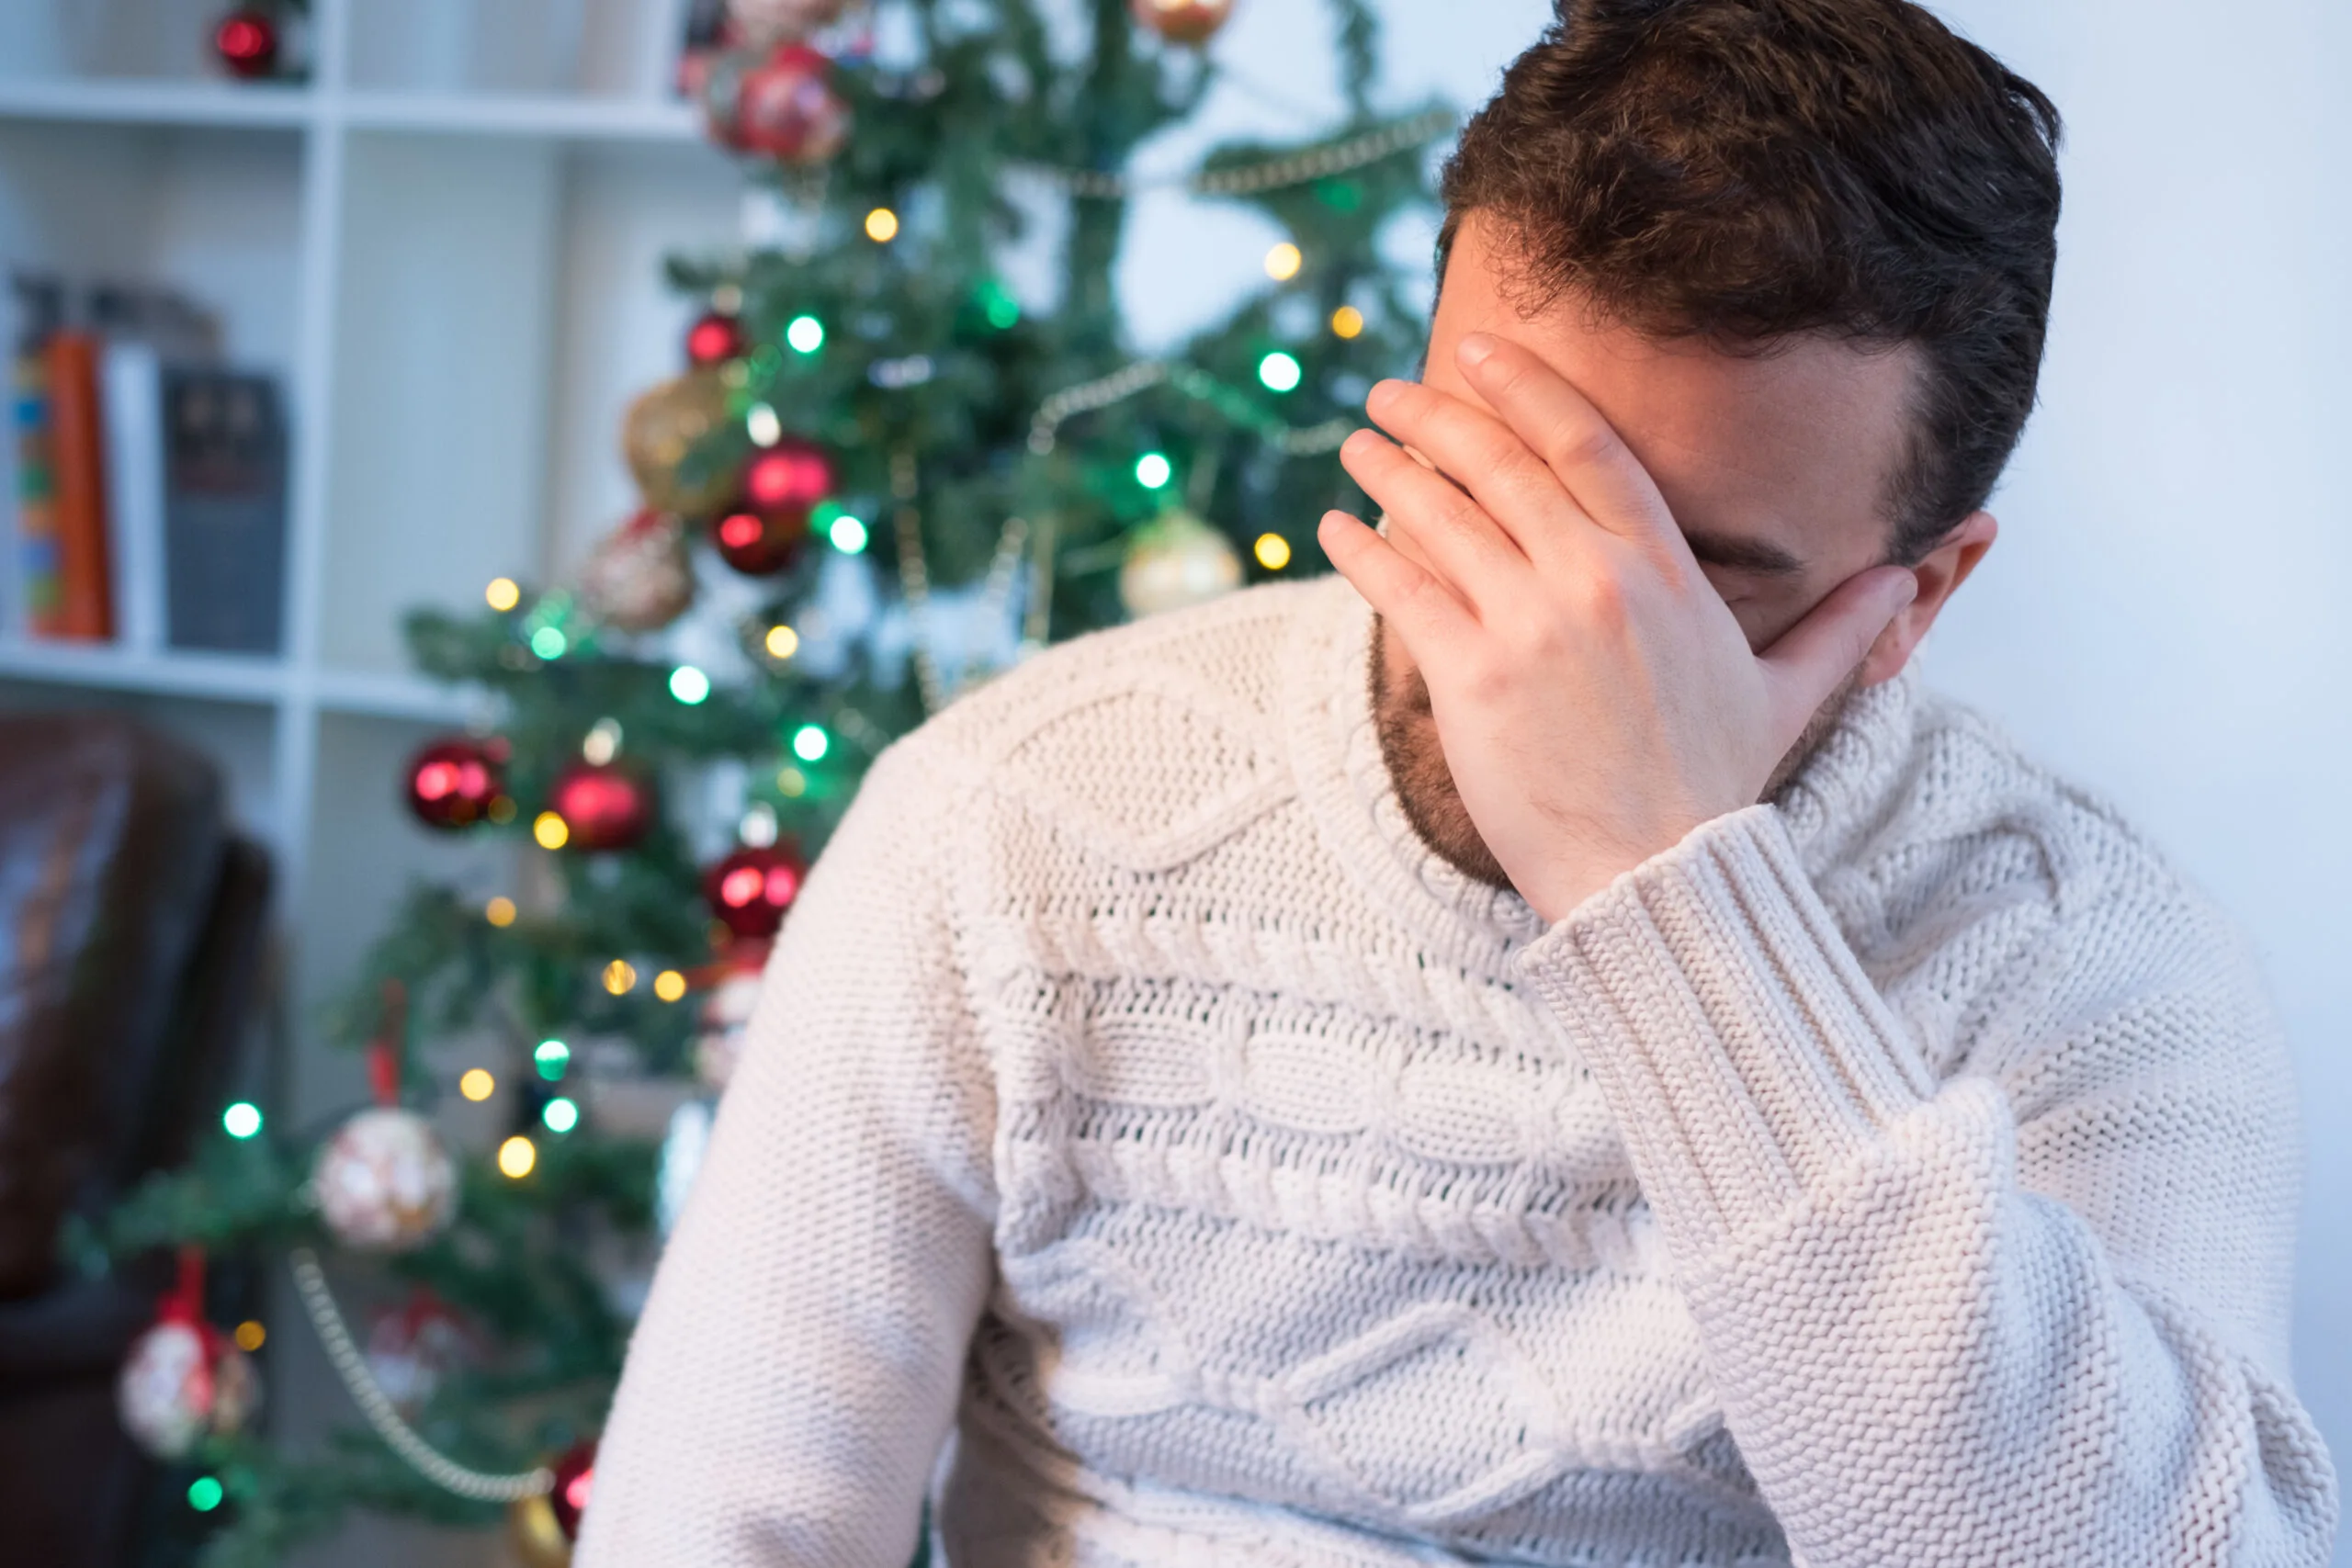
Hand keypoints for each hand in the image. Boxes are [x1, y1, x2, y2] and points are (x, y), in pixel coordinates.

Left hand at [1319, 333, 1916, 922]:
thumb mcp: (1787, 696)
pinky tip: (1337, 527)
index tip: (1477, 352)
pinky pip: (1402, 589)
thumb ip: (1840, 627)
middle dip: (1437, 416)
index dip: (1524, 387)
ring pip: (1442, 516)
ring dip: (1390, 470)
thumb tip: (1906, 579)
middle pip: (1501, 463)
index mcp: (1664, 570)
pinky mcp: (1471, 678)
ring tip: (1357, 445)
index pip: (1587, 442)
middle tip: (1390, 391)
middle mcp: (1595, 580)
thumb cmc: (1713, 790)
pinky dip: (1363, 550)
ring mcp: (1529, 625)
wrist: (1655, 879)